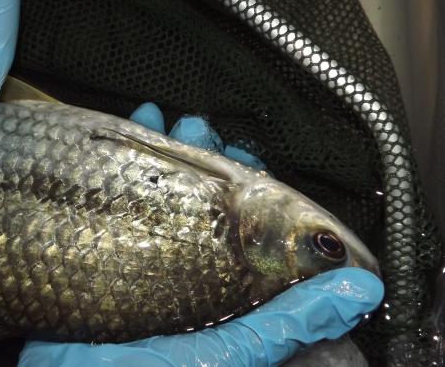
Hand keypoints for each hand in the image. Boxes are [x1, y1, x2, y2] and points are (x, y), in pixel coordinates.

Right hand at [17, 103, 383, 366]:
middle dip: (201, 159)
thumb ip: (287, 322)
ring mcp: (139, 253)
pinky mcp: (101, 246)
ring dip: (162, 148)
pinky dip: (120, 155)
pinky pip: (116, 192)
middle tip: (198, 128)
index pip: (243, 229)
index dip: (247, 191)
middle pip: (200, 202)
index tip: (242, 158)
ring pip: (160, 189)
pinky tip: (130, 127)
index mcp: (217, 291)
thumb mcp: (225, 354)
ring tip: (164, 119)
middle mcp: (181, 267)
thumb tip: (362, 292)